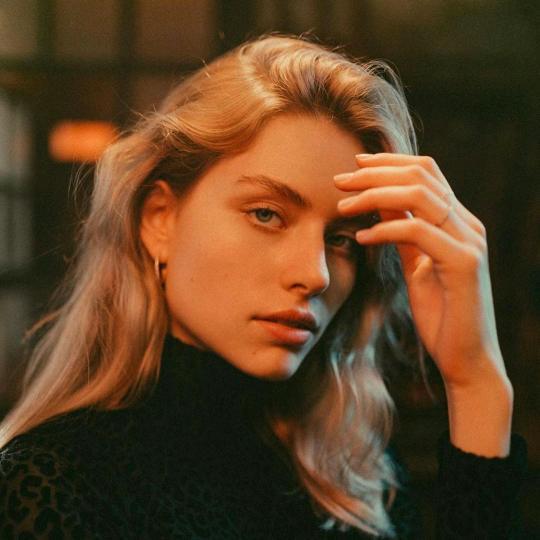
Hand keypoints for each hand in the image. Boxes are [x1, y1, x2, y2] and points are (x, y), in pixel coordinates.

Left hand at [334, 153, 507, 391]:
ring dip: (374, 195)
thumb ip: (403, 232)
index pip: (426, 172)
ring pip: (420, 196)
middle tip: (339, 181)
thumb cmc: (440, 314)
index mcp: (458, 222)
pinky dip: (386, 230)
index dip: (389, 163)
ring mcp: (469, 242)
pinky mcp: (465, 264)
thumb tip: (379, 202)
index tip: (354, 166)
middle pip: (420, 175)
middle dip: (374, 173)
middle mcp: (467, 225)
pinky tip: (361, 238)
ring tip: (343, 207)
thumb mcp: (416, 264)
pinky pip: (419, 231)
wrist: (466, 359)